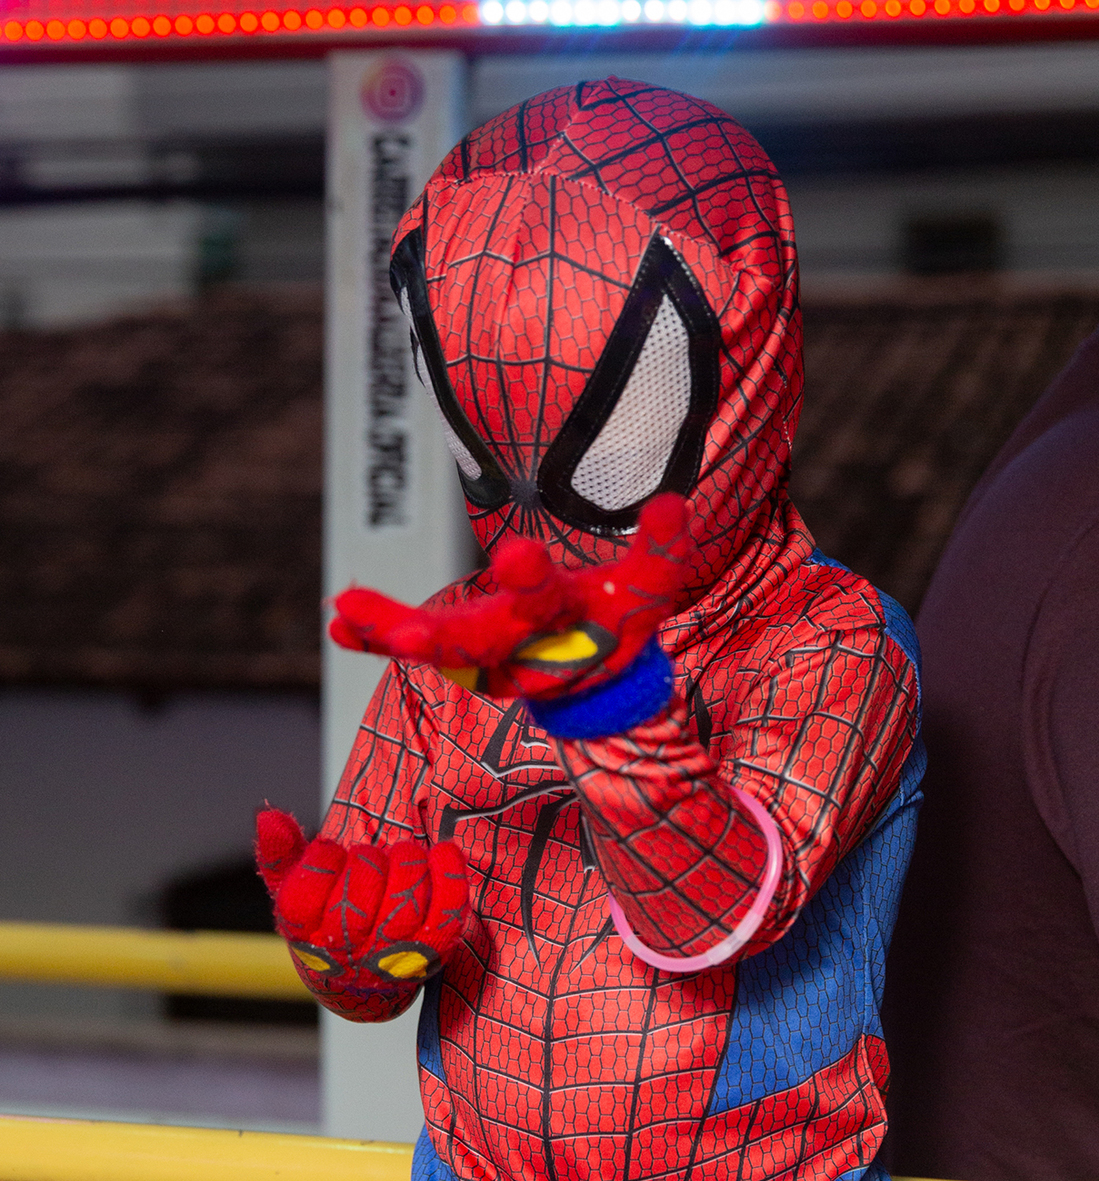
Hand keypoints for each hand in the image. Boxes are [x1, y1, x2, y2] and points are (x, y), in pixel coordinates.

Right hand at [255, 808, 467, 986]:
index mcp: (306, 937)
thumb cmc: (325, 919)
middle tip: (373, 853)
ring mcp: (390, 958)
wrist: (361, 978)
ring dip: (407, 867)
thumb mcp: (294, 889)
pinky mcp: (430, 953)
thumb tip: (268, 815)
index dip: (322, 862)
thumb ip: (279, 854)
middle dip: (367, 864)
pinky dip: (449, 878)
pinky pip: (445, 916)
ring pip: (403, 909)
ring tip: (404, 852)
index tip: (331, 849)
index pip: (305, 898)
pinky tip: (444, 850)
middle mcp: (346, 955)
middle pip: (356, 904)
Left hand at [329, 492, 690, 700]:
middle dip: (448, 637)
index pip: (558, 601)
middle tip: (409, 635)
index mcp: (572, 625)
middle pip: (485, 641)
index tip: (515, 551)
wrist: (599, 680)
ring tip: (348, 611)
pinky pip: (417, 646)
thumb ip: (663, 548)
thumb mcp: (649, 587)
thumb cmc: (621, 618)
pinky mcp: (464, 654)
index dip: (537, 580)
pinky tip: (339, 622)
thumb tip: (677, 500)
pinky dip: (377, 636)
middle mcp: (527, 647)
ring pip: (440, 649)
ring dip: (394, 631)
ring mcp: (491, 655)